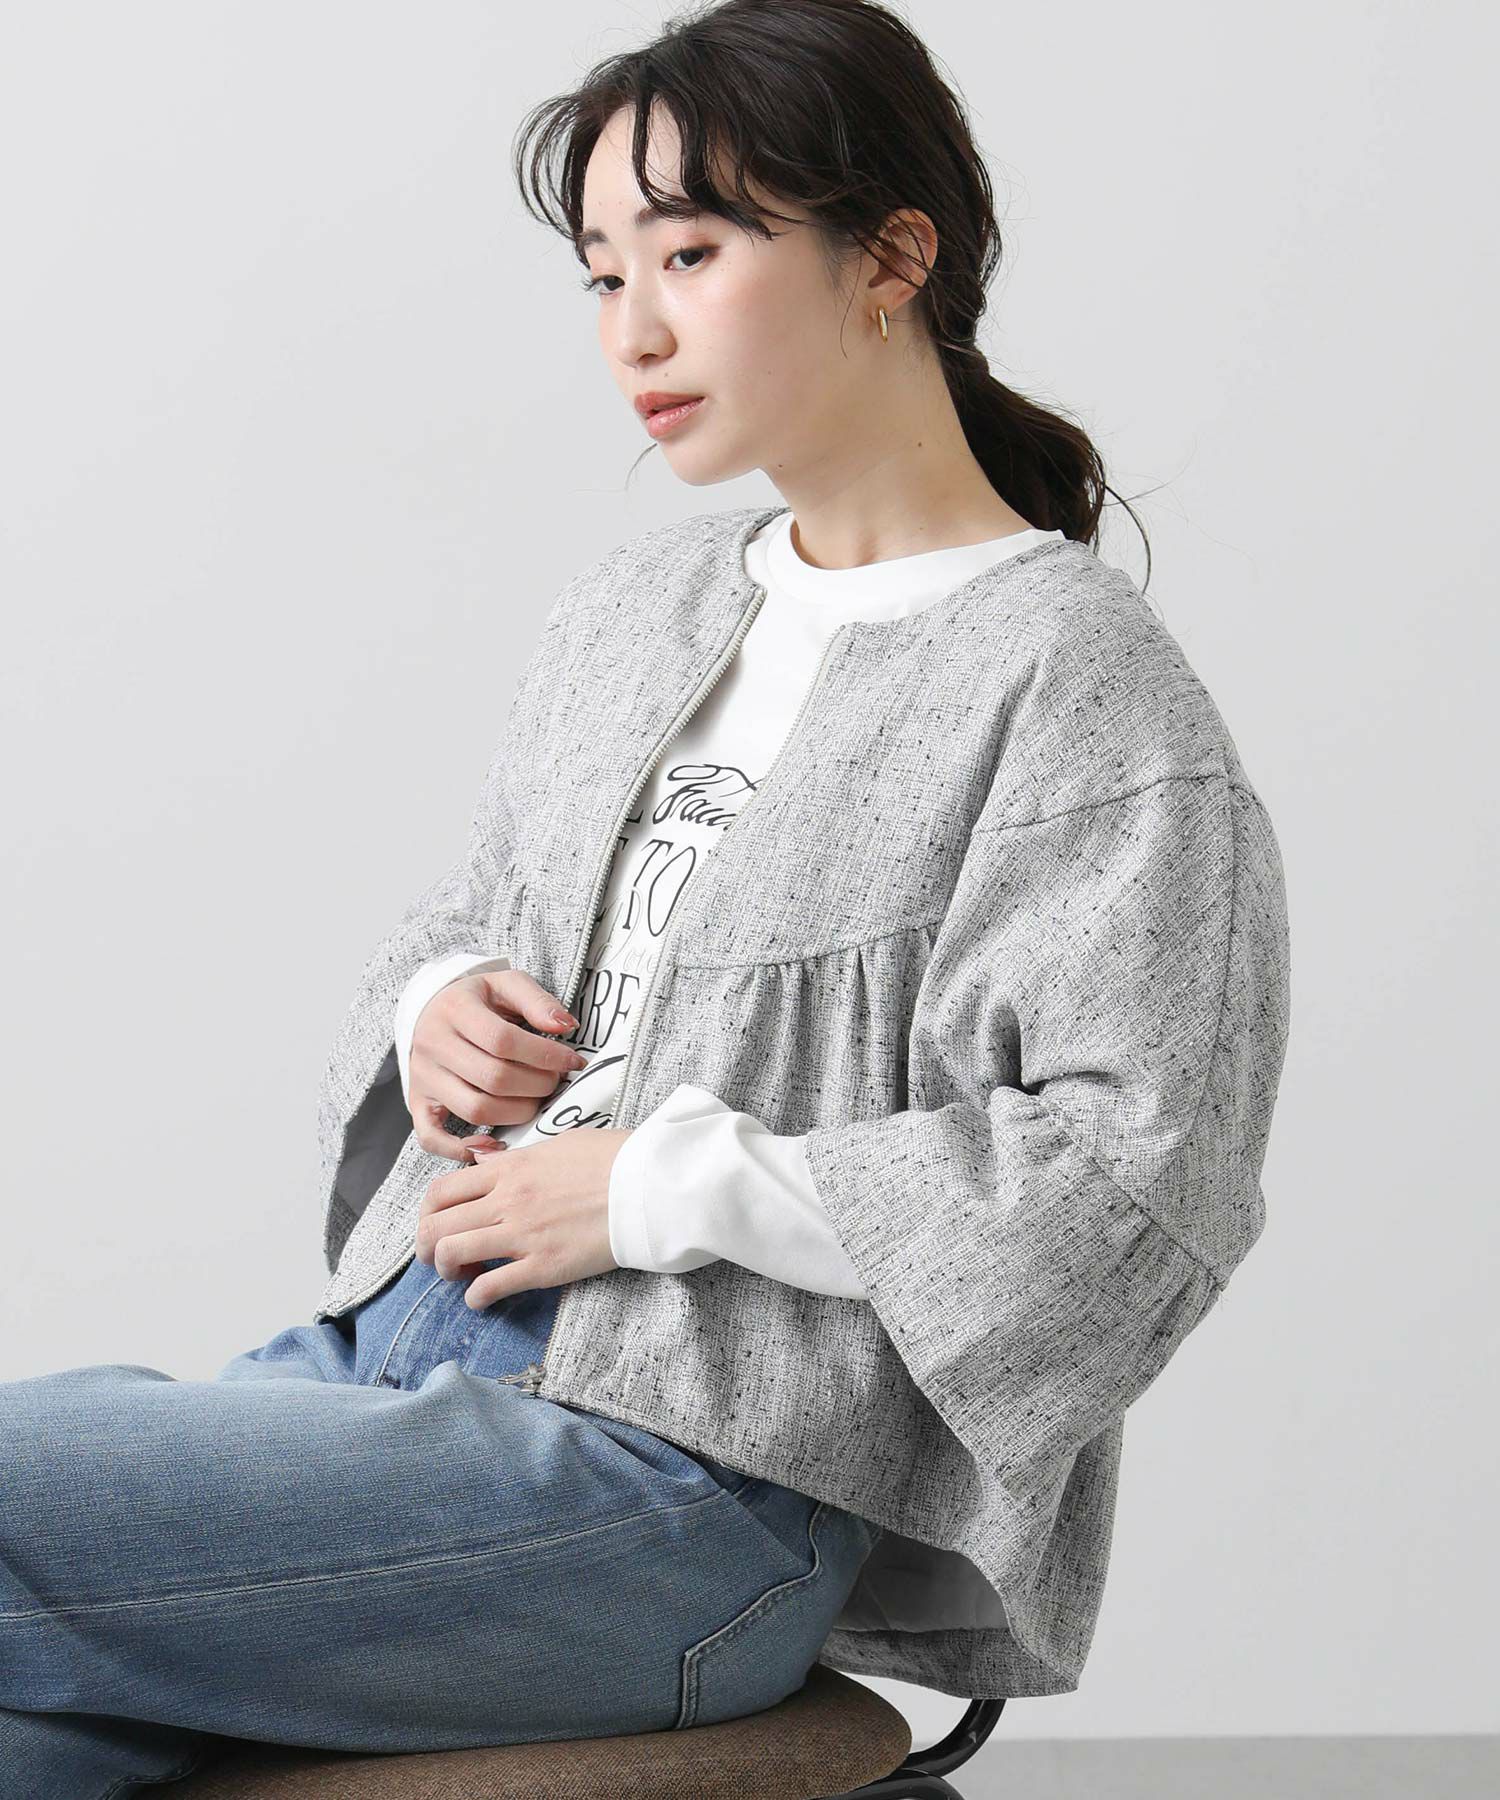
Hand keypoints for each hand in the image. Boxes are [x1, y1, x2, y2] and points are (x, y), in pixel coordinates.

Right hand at [407, 967, 587, 1159]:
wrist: (433, 1009)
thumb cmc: (478, 1000)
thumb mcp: (506, 984)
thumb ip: (537, 1001)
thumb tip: (566, 1026)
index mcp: (455, 1009)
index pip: (503, 1040)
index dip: (546, 1055)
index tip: (573, 1061)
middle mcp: (432, 1044)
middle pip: (493, 1078)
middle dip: (537, 1085)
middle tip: (555, 1081)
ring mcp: (423, 1077)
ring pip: (474, 1109)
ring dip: (517, 1112)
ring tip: (535, 1100)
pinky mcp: (418, 1102)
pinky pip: (432, 1138)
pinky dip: (462, 1148)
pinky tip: (494, 1142)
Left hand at [412, 1127, 632, 1308]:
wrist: (649, 1184)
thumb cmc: (613, 1159)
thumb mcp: (559, 1145)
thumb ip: (518, 1159)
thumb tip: (489, 1165)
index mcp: (509, 1169)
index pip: (441, 1191)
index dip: (428, 1213)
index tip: (437, 1223)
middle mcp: (506, 1200)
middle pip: (436, 1226)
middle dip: (426, 1247)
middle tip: (439, 1257)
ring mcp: (522, 1234)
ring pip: (451, 1254)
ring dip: (447, 1271)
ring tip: (462, 1275)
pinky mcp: (543, 1266)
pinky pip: (489, 1287)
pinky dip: (476, 1298)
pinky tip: (483, 1298)